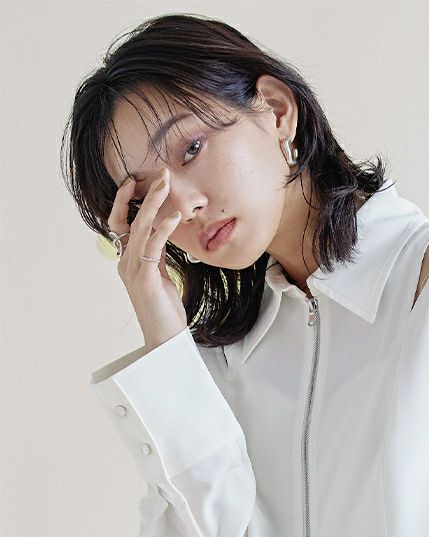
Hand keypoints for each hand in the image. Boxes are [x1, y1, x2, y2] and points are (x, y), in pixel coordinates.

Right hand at [107, 167, 187, 350]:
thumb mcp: (161, 276)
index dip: (126, 201)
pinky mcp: (145, 278)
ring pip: (139, 228)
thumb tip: (162, 233)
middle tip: (161, 173)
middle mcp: (125, 262)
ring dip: (154, 202)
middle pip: (129, 219)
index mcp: (127, 261)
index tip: (136, 181)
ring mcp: (132, 270)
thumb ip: (157, 255)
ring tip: (167, 183)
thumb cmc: (165, 309)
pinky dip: (163, 228)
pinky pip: (153, 247)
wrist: (164, 339)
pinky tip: (174, 216)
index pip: (121, 223)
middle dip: (144, 193)